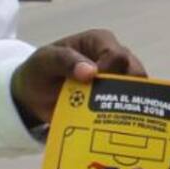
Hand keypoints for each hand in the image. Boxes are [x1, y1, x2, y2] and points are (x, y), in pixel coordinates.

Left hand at [11, 28, 145, 124]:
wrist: (32, 96)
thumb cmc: (39, 71)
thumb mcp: (44, 61)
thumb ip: (65, 61)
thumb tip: (91, 72)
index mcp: (100, 41)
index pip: (117, 55)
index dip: (109, 72)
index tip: (92, 88)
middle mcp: (114, 58)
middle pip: (135, 72)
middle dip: (127, 90)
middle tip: (109, 108)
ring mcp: (117, 79)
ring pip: (137, 90)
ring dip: (128, 105)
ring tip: (116, 121)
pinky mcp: (116, 99)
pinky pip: (129, 106)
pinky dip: (125, 116)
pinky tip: (119, 127)